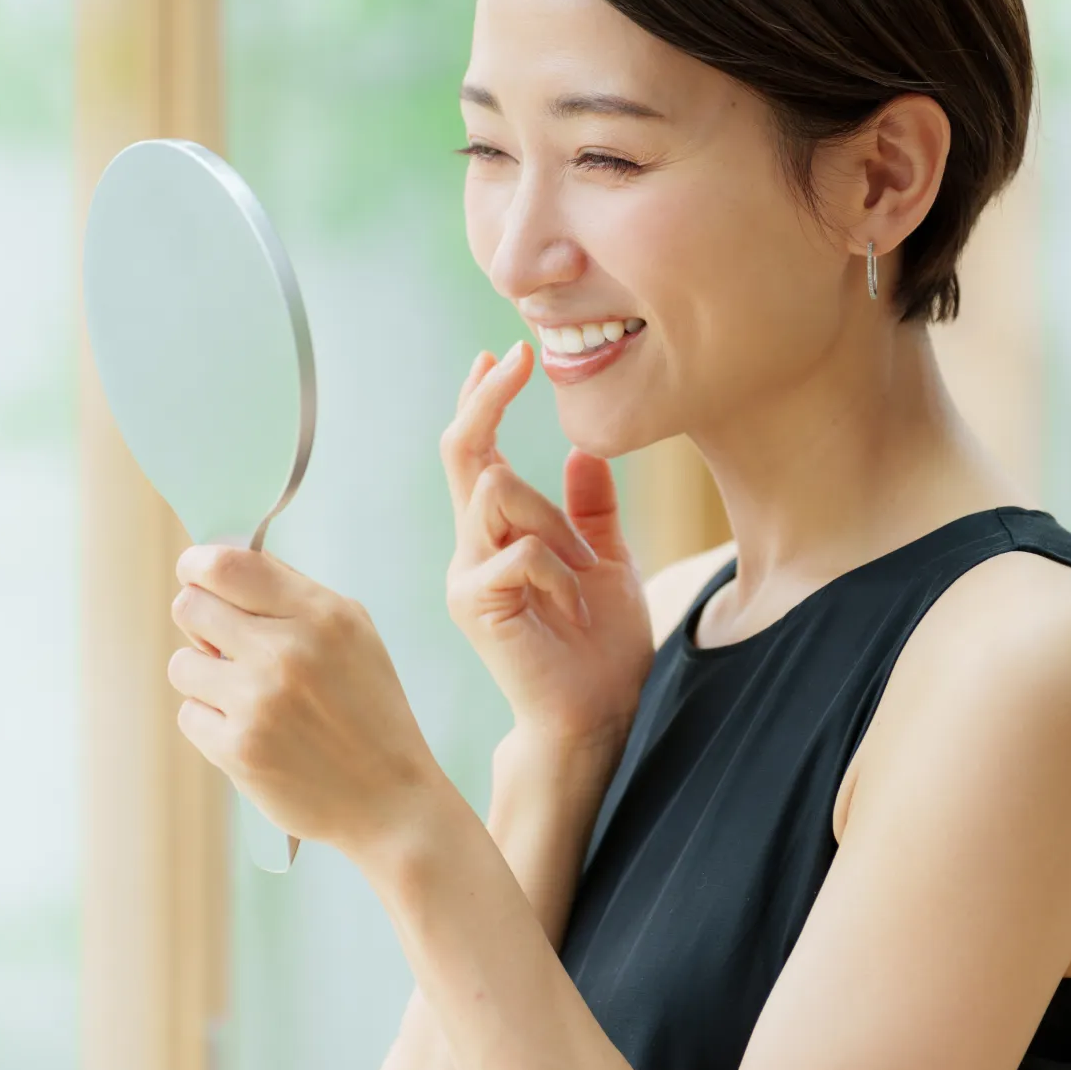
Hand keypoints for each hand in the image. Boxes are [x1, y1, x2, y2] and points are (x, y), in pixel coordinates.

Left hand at [167, 543, 444, 860]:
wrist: (390, 800)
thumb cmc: (368, 710)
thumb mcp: (353, 635)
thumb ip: (290, 596)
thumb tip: (216, 567)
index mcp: (322, 616)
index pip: (227, 565)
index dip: (197, 565)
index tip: (196, 575)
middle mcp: (287, 653)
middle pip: (190, 607)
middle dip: (200, 623)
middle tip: (224, 644)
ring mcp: (259, 702)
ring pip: (182, 663)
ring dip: (205, 678)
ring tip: (247, 697)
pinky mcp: (238, 750)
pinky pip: (188, 714)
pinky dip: (211, 723)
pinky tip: (252, 733)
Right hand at [441, 341, 654, 762]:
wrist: (597, 715)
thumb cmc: (600, 647)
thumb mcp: (607, 562)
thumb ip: (590, 510)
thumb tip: (584, 451)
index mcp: (498, 536)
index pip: (477, 455)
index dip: (483, 402)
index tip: (504, 354)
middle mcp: (471, 550)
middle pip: (463, 455)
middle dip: (487, 401)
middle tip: (517, 358)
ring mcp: (468, 576)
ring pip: (495, 492)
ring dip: (554, 520)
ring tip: (586, 573)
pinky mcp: (477, 605)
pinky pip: (521, 551)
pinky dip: (559, 568)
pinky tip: (575, 602)